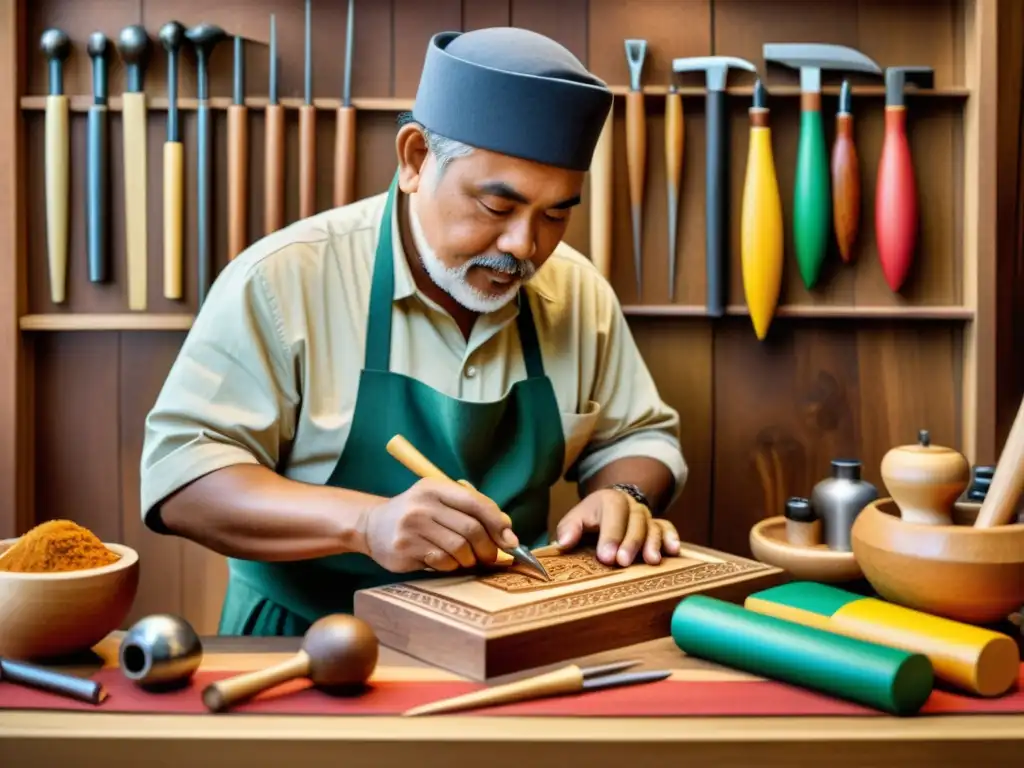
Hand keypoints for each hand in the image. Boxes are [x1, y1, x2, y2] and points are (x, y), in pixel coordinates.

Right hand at [359, 478, 519, 572]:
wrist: (372, 526)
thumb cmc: (417, 514)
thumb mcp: (439, 501)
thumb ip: (471, 510)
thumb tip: (507, 531)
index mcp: (435, 487)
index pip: (476, 503)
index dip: (498, 523)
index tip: (510, 540)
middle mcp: (423, 504)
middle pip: (471, 529)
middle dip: (488, 548)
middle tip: (490, 557)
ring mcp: (412, 526)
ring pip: (459, 549)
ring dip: (469, 560)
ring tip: (467, 560)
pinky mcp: (404, 548)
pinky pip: (442, 562)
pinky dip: (451, 566)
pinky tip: (446, 562)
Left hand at [555, 489, 680, 565]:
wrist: (610, 508)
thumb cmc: (590, 520)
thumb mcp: (575, 520)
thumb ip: (568, 529)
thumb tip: (563, 543)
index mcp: (610, 500)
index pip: (613, 513)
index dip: (611, 534)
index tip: (605, 557)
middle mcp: (631, 505)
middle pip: (635, 521)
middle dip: (630, 542)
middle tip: (623, 563)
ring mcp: (646, 515)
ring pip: (653, 526)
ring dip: (652, 543)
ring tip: (651, 561)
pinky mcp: (658, 524)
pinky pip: (667, 528)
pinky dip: (671, 538)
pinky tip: (673, 551)